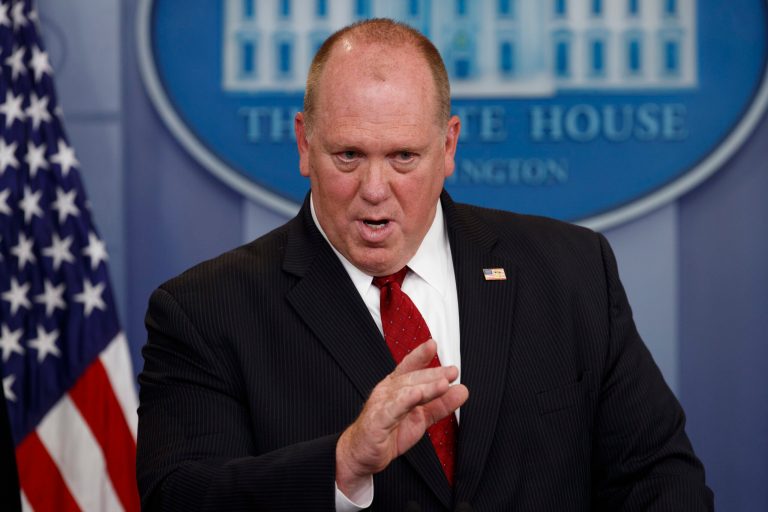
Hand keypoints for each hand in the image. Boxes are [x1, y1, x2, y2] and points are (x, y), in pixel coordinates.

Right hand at [335, 339, 468, 495]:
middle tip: (452, 371)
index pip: (409, 368)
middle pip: (411, 379)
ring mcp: (381, 405)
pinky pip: (391, 410)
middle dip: (433, 374)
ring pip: (405, 392)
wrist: (362, 454)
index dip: (420, 356)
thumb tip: (462, 390)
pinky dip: (403, 402)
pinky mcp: (377, 422)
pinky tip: (415, 396)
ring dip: (425, 387)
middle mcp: (387, 392)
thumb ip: (440, 404)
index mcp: (396, 388)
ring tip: (443, 384)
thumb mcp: (420, 418)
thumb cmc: (388, 433)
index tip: (433, 345)